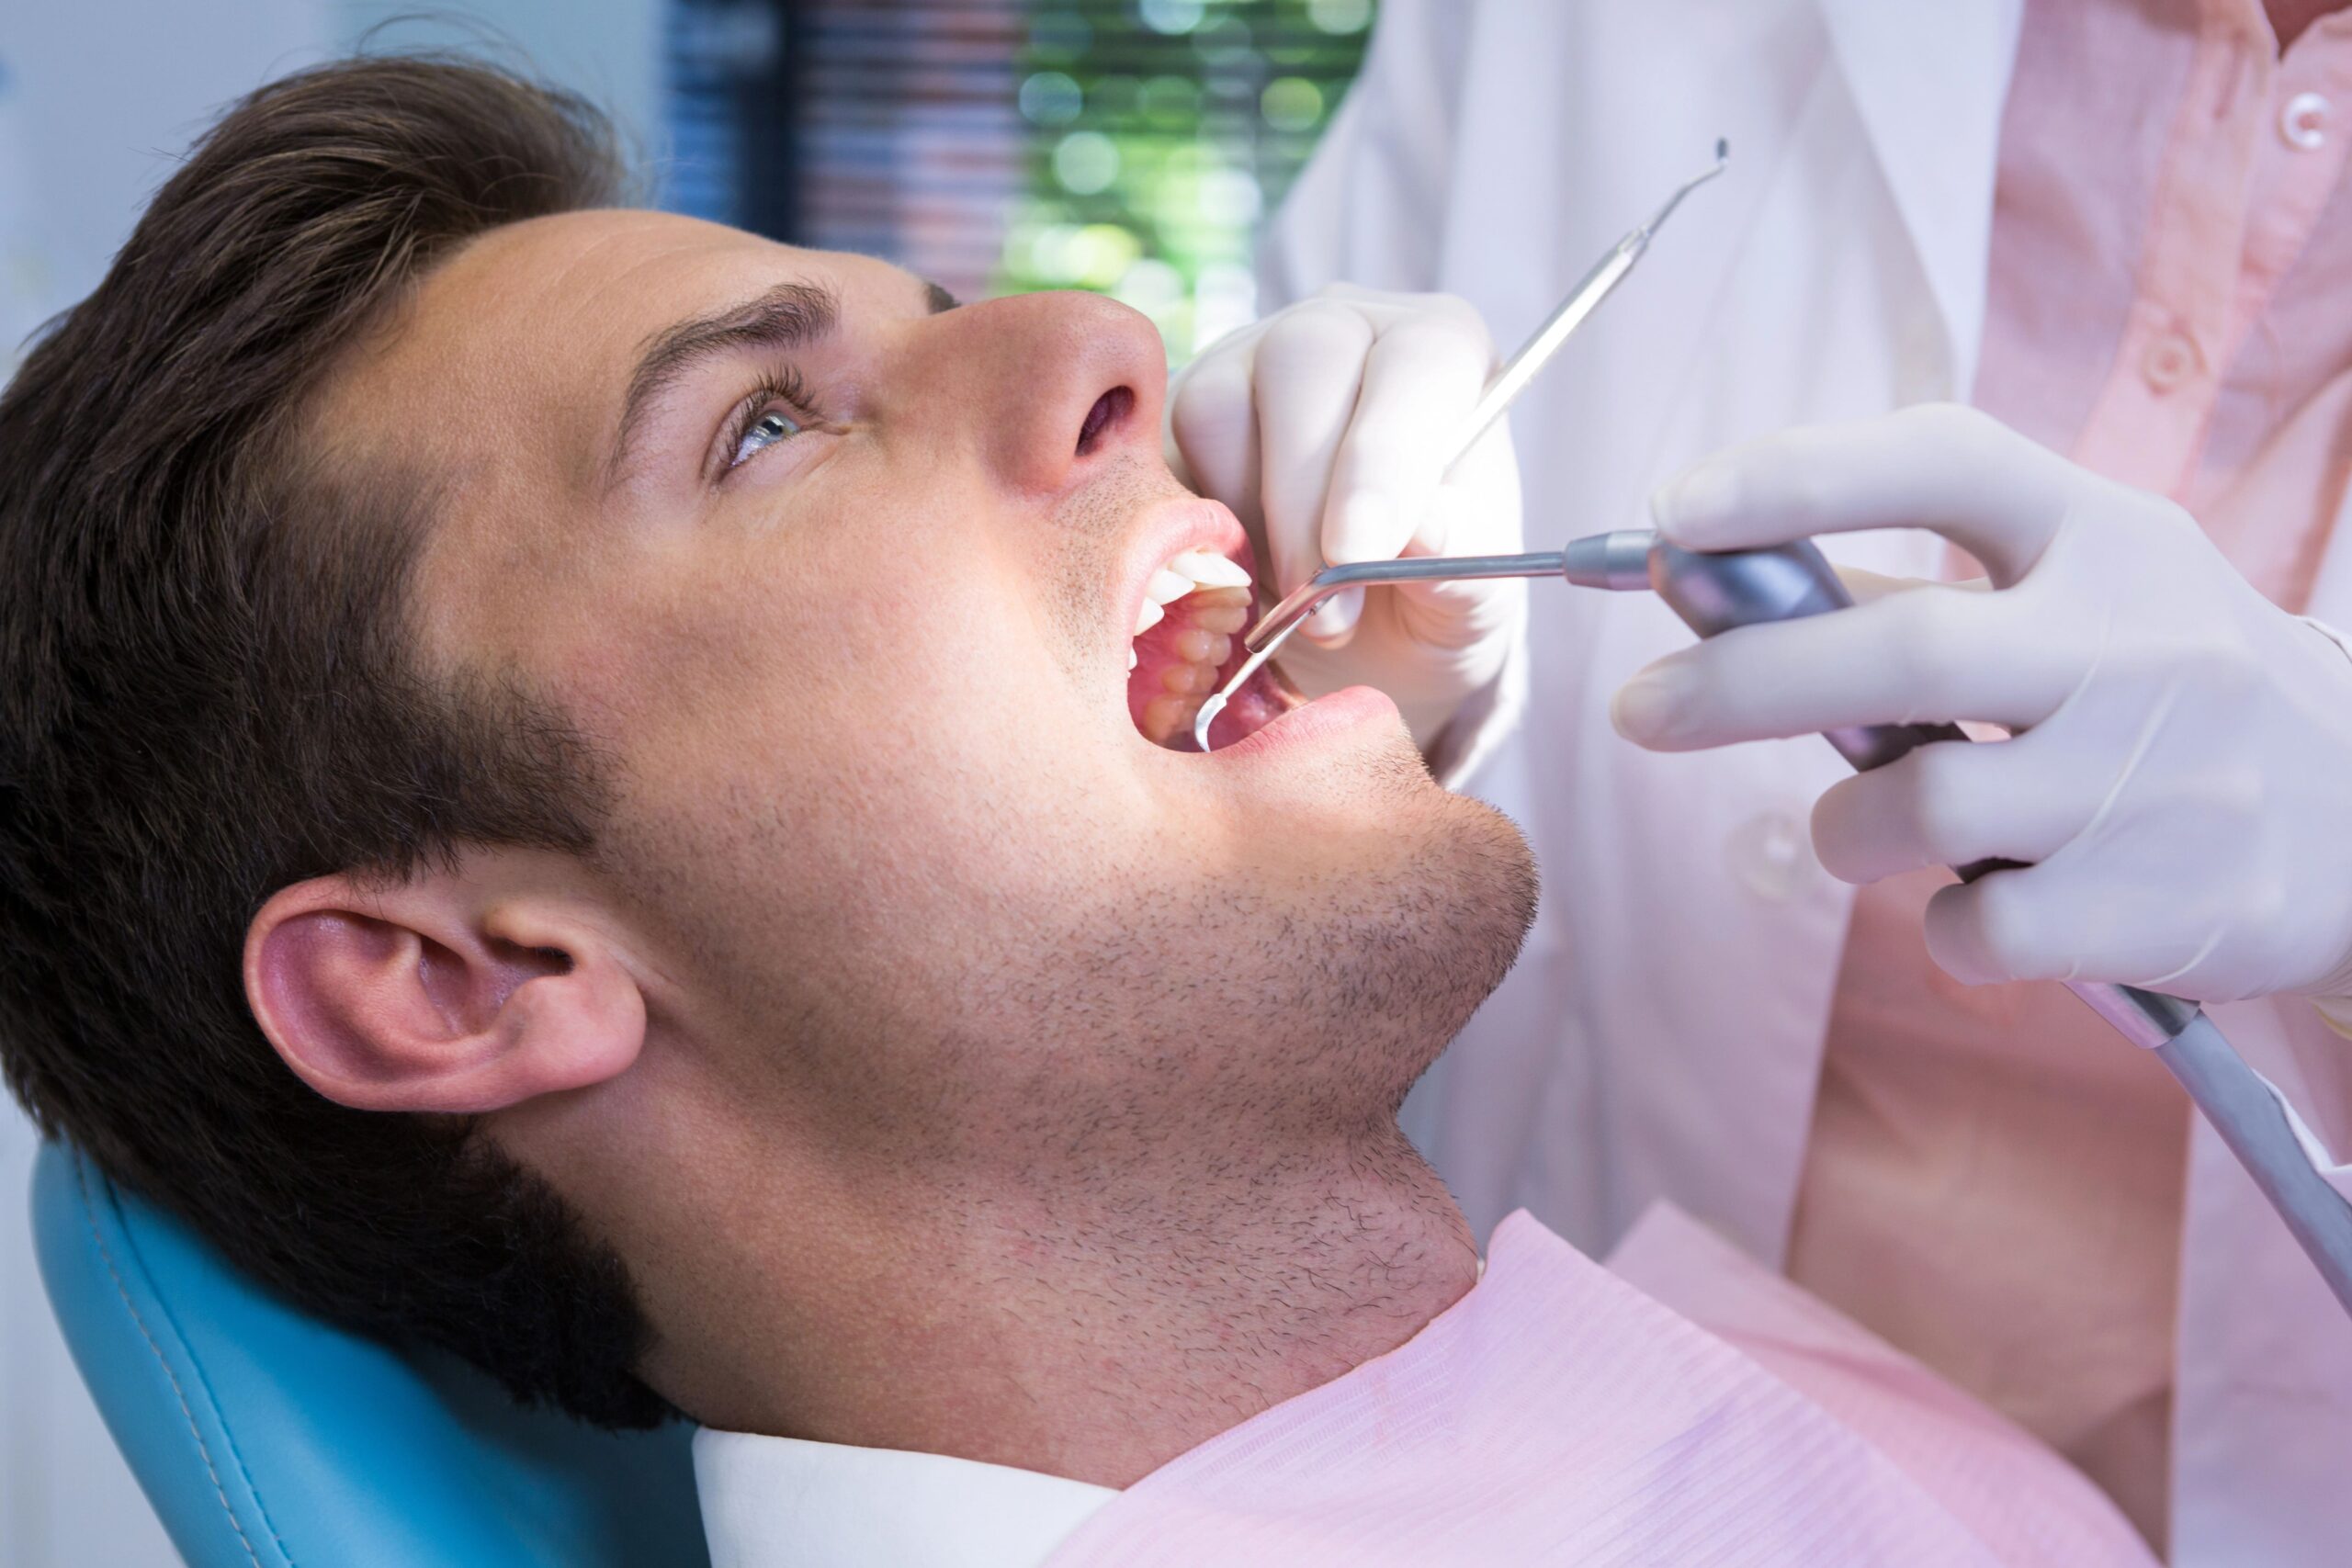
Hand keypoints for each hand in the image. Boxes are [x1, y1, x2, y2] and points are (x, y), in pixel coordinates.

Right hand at [1168, 284, 1523, 748]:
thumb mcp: (1469, 602)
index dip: (1383, 455)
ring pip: (1218, 404)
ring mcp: (1248, 358)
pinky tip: (1240, 580)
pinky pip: (1160, 454)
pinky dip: (1192, 530)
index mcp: (1443, 348)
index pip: (1420, 360)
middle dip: (1303, 498)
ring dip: (1246, 522)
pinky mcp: (1176, 411)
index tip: (1356, 553)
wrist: (1360, 640)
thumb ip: (1460, 562)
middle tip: (1318, 612)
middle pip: (1304, 358)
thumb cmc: (1428, 602)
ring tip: (1288, 607)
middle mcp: (1344, 327)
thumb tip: (1424, 528)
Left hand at [1613, 403, 2351, 1003]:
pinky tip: (1985, 896)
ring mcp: (2155, 777)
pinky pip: (1969, 924)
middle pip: (1902, 654)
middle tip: (1639, 711)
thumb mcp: (2082, 597)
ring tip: (1874, 825)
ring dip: (1846, 827)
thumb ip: (1916, 594)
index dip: (1796, 478)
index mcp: (2107, 535)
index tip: (1672, 514)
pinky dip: (1941, 920)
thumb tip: (1710, 582)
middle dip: (1739, 683)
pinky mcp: (2156, 906)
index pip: (1944, 463)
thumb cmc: (2163, 689)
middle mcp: (2139, 641)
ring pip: (1914, 806)